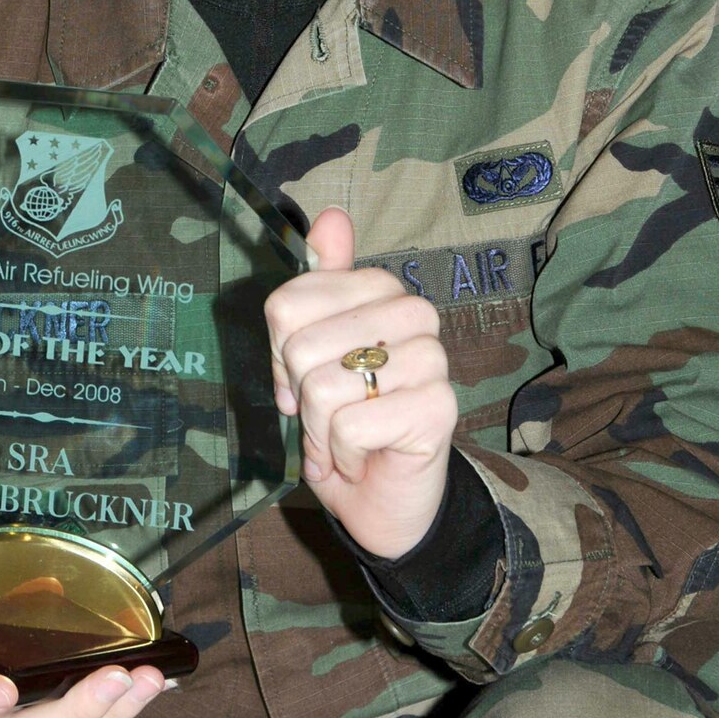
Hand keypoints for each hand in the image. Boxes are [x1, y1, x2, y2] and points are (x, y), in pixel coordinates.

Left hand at [265, 207, 458, 559]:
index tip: (301, 383)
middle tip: (328, 419)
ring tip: (344, 440)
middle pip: (299, 345)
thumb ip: (314, 290)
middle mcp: (414, 314)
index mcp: (380, 290)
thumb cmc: (345, 423)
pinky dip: (341, 454)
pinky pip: (348, 424)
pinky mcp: (438, 407)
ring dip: (320, 432)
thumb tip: (330, 218)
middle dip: (300, 399)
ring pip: (321, 386)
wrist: (385, 499)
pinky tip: (363, 458)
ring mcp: (432, 359)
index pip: (287, 305)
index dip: (280, 357)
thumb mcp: (310, 355)